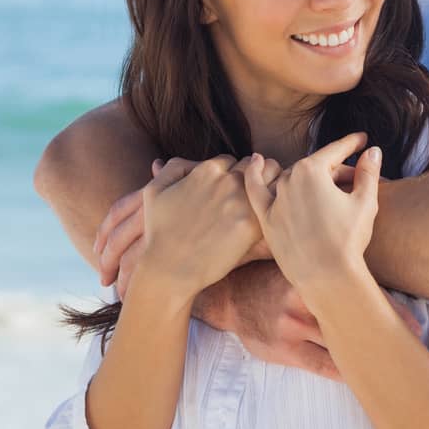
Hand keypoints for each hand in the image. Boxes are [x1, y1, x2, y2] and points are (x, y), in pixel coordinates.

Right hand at [137, 155, 273, 296]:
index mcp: (208, 170)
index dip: (232, 173)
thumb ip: (170, 168)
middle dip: (254, 176)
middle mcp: (227, 180)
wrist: (169, 268)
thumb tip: (183, 160)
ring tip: (266, 201)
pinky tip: (270, 217)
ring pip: (271, 179)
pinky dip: (274, 206)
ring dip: (269, 186)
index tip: (233, 188)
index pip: (232, 161)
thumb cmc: (160, 232)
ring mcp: (241, 201)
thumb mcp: (154, 191)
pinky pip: (273, 205)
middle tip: (253, 194)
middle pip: (255, 166)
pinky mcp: (252, 223)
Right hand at [210, 260, 423, 382]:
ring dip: (366, 352)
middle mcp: (307, 300)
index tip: (414, 322)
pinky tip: (362, 375)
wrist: (233, 295)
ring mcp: (294, 327)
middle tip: (412, 342)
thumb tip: (372, 273)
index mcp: (317, 276)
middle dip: (384, 331)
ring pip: (340, 344)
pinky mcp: (285, 350)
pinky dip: (343, 371)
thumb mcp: (303, 265)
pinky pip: (321, 365)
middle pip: (355, 319)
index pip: (361, 293)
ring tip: (392, 360)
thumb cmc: (277, 277)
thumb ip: (333, 269)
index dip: (390, 309)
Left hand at [244, 133, 377, 291]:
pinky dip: (254, 175)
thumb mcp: (365, 201)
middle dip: (335, 169)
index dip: (352, 143)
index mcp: (312, 170)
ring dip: (308, 177)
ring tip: (325, 181)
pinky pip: (255, 192)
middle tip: (355, 177)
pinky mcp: (265, 219)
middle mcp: (289, 180)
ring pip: (291, 178)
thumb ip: (368, 172)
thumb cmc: (348, 239)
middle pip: (316, 168)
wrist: (326, 277)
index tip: (362, 139)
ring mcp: (275, 199)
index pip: (335, 151)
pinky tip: (255, 161)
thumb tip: (372, 150)